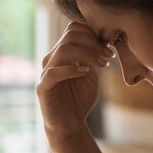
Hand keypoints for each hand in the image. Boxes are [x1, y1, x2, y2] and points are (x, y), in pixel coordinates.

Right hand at [37, 22, 112, 144]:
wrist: (70, 123)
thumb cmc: (80, 97)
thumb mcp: (92, 73)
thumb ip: (94, 57)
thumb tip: (105, 40)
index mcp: (63, 52)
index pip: (74, 29)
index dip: (93, 33)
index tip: (109, 46)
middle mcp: (53, 58)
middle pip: (70, 36)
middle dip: (93, 43)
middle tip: (109, 55)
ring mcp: (46, 72)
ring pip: (63, 50)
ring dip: (87, 54)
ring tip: (102, 64)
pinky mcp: (43, 87)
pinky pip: (54, 72)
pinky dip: (71, 69)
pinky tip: (85, 72)